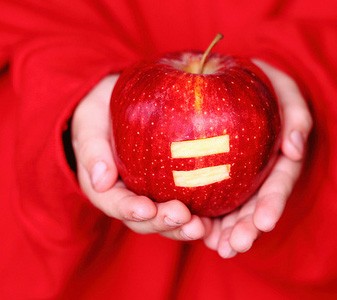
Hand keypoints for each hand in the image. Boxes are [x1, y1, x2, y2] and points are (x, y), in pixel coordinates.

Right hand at [71, 75, 207, 240]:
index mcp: (106, 189)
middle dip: (162, 222)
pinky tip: (214, 217)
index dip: (129, 209)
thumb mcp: (90, 127)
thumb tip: (101, 181)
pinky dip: (199, 215)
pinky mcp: (172, 189)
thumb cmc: (101, 117)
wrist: (118, 110)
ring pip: (166, 219)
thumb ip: (93, 151)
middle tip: (182, 217)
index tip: (146, 208)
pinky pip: (186, 204)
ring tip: (200, 227)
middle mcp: (130, 199)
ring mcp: (152, 196)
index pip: (115, 203)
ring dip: (182, 226)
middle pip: (145, 219)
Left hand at [203, 60, 312, 257]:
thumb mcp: (285, 90)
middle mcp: (260, 175)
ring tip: (217, 248)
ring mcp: (239, 179)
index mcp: (280, 159)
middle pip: (256, 206)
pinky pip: (212, 199)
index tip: (264, 223)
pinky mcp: (217, 177)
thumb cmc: (262, 84)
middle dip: (247, 229)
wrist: (232, 80)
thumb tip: (294, 151)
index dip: (273, 204)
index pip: (278, 184)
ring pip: (234, 210)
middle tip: (233, 246)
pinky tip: (198, 232)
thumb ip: (297, 116)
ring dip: (227, 232)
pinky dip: (208, 218)